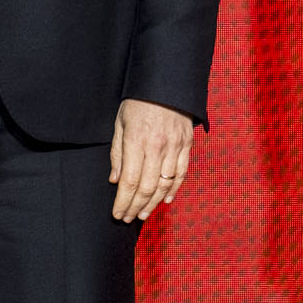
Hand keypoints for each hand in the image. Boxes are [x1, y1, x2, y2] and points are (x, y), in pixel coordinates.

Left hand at [111, 99, 194, 222]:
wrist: (167, 83)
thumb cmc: (138, 103)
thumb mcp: (120, 123)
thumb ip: (118, 153)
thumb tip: (116, 181)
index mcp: (137, 141)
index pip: (129, 181)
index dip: (123, 201)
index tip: (117, 213)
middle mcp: (157, 147)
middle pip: (146, 187)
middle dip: (135, 206)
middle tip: (127, 218)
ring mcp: (174, 147)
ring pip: (164, 184)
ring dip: (153, 203)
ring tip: (143, 214)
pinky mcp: (186, 145)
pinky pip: (181, 173)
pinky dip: (174, 189)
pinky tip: (165, 200)